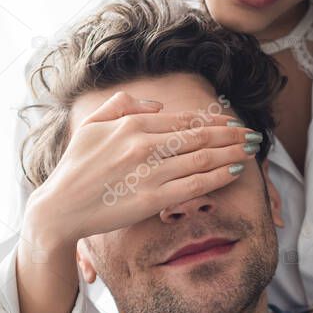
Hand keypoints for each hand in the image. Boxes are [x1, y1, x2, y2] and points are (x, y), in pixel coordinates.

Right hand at [25, 90, 260, 248]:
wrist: (60, 207)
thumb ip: (122, 106)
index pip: (183, 120)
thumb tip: (156, 105)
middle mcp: (143, 145)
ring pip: (202, 158)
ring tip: (251, 150)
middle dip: (230, 135)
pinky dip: (219, 176)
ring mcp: (149, 172)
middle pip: (199, 137)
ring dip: (231, 153)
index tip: (231, 124)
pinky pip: (194, 185)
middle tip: (251, 135)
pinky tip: (235, 171)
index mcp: (131, 125)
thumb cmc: (75, 167)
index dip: (212, 122)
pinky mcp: (152, 199)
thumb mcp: (92, 126)